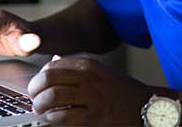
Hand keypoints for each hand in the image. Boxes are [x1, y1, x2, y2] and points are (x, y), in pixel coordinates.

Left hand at [28, 55, 153, 125]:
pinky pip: (63, 118)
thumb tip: (52, 62)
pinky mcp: (93, 118)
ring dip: (41, 106)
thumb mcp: (100, 72)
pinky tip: (54, 120)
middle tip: (34, 98)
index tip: (38, 84)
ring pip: (52, 99)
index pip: (53, 65)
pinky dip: (53, 119)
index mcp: (89, 65)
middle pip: (48, 80)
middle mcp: (88, 78)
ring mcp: (91, 98)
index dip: (40, 76)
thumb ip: (76, 67)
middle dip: (35, 90)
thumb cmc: (122, 91)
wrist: (147, 108)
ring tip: (41, 110)